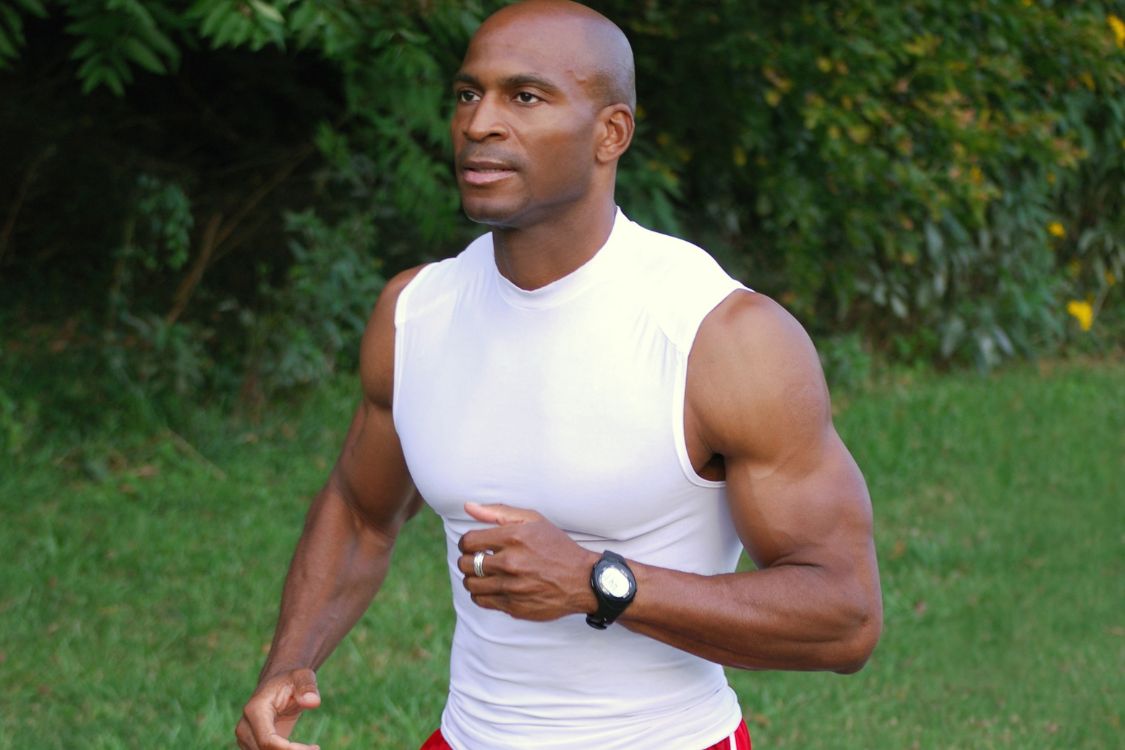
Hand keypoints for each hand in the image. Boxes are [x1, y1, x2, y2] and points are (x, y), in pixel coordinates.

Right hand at [234, 668, 320, 749]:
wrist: (278, 686)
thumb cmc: (291, 680)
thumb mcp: (303, 677)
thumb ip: (308, 687)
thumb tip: (313, 702)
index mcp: (255, 710)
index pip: (267, 741)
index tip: (314, 748)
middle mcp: (245, 728)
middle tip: (315, 748)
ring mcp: (246, 739)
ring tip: (312, 748)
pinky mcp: (252, 746)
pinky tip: (305, 749)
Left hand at [457, 502, 598, 620]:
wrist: (582, 580)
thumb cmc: (557, 547)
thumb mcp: (533, 520)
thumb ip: (498, 512)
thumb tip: (468, 506)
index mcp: (513, 538)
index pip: (468, 542)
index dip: (467, 543)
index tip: (474, 545)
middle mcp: (510, 563)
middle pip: (465, 564)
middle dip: (468, 560)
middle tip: (479, 560)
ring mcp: (512, 587)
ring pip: (471, 584)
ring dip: (473, 578)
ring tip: (485, 574)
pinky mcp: (514, 607)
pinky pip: (482, 601)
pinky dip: (482, 594)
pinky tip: (493, 587)